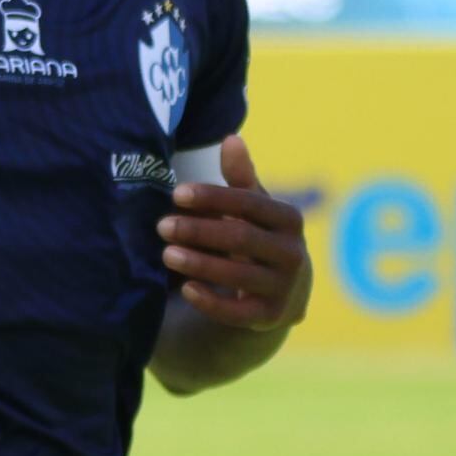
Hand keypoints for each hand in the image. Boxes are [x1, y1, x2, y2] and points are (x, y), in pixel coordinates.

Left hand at [160, 133, 311, 328]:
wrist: (282, 293)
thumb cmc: (258, 236)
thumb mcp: (254, 208)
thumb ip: (241, 177)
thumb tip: (231, 138)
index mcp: (289, 220)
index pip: (249, 203)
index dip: (213, 197)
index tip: (176, 194)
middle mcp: (294, 253)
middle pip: (242, 237)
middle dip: (199, 230)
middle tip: (161, 225)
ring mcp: (284, 287)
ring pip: (238, 274)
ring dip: (199, 263)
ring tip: (165, 253)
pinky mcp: (270, 317)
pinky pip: (238, 312)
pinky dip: (211, 301)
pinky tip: (185, 288)